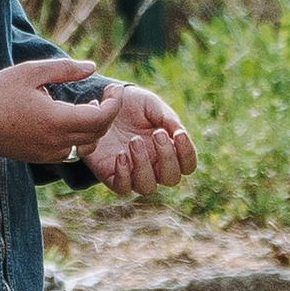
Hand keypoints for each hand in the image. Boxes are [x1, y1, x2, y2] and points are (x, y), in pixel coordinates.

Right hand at [0, 58, 124, 165]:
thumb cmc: (1, 90)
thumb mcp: (33, 72)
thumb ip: (66, 69)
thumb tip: (92, 67)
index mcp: (56, 120)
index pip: (101, 118)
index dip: (114, 103)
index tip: (114, 88)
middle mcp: (55, 142)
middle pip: (98, 133)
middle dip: (107, 114)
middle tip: (105, 95)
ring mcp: (48, 153)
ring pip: (87, 146)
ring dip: (94, 128)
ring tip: (87, 107)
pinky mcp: (40, 158)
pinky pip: (71, 152)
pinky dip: (79, 138)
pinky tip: (70, 120)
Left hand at [83, 83, 196, 201]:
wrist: (102, 103)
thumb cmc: (131, 105)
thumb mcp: (151, 104)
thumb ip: (168, 118)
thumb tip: (180, 133)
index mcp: (168, 150)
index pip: (187, 165)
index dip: (187, 153)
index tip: (178, 134)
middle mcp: (154, 166)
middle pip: (171, 179)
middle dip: (167, 157)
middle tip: (157, 134)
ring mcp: (133, 173)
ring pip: (147, 187)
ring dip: (144, 165)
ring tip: (134, 141)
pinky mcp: (112, 175)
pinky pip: (123, 187)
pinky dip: (124, 174)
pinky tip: (121, 155)